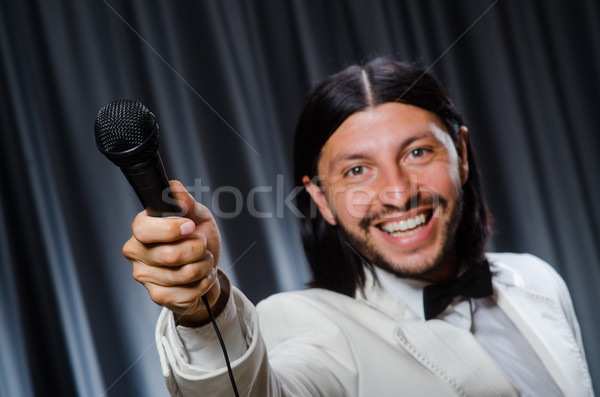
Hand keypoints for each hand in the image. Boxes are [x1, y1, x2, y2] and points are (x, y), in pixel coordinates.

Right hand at [123, 180, 222, 325]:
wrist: (206, 267)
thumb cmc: (197, 237)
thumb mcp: (197, 214)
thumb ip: (186, 201)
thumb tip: (175, 189)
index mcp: (142, 227)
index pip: (144, 229)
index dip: (171, 229)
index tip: (191, 226)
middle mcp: (136, 252)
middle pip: (170, 255)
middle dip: (198, 248)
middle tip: (203, 244)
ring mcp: (145, 276)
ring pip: (183, 274)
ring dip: (205, 265)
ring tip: (204, 260)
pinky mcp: (158, 296)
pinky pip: (188, 292)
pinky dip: (204, 282)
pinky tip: (202, 276)